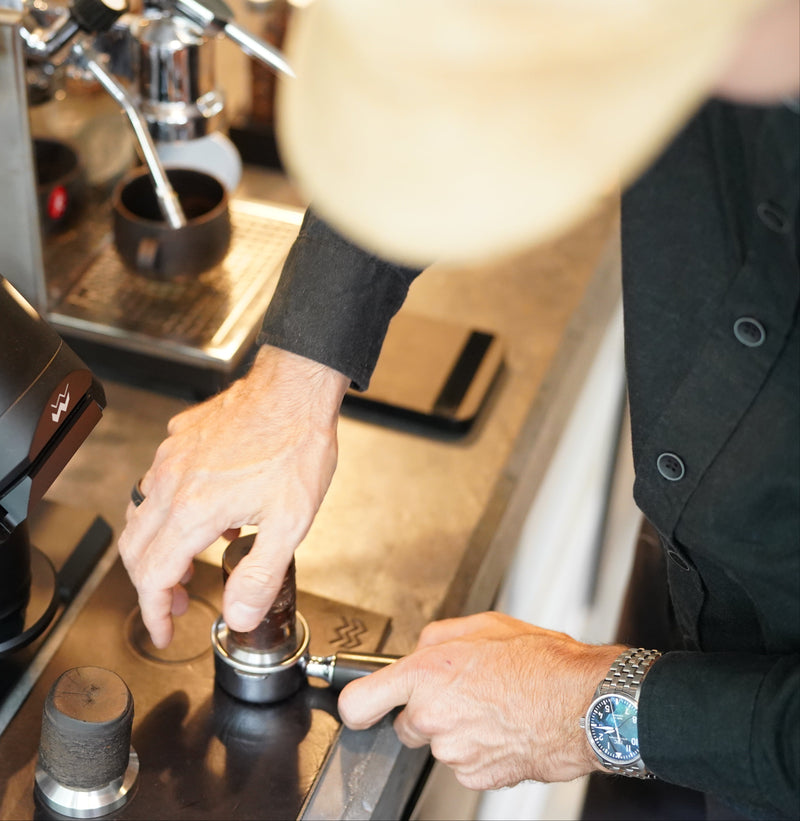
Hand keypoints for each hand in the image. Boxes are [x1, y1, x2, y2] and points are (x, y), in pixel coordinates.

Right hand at [117, 345, 348, 647]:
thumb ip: (260, 575)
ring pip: (142, 514)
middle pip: (135, 549)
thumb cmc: (297, 446)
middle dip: (151, 585)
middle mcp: (172, 482)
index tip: (164, 630)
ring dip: (158, 548)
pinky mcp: (180, 438)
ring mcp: (171, 457)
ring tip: (192, 563)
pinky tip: (207, 513)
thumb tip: (238, 616)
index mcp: (194, 510)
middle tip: (179, 602)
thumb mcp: (289, 523)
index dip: (154, 612)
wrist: (296, 389)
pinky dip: (170, 510)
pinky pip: (158, 481)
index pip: (153, 576)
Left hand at [338, 612, 622, 789]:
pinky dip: (479, 748)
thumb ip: (438, 638)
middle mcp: (433, 717)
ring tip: (494, 705)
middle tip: (462, 692)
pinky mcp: (475, 777)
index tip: (363, 706)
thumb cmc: (541, 662)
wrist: (584, 704)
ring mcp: (454, 753)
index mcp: (427, 674)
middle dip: (426, 711)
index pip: (360, 703)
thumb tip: (420, 651)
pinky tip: (503, 726)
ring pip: (440, 743)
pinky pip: (465, 762)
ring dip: (458, 728)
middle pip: (406, 725)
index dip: (358, 705)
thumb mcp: (483, 626)